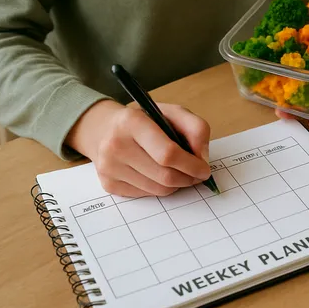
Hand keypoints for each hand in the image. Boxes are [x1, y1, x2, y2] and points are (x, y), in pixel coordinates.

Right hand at [66, 100, 211, 196]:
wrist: (104, 129)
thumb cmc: (145, 120)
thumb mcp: (173, 113)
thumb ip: (196, 128)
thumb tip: (202, 158)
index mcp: (132, 122)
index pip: (168, 153)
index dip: (192, 165)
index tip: (204, 169)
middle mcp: (116, 145)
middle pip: (164, 175)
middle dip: (188, 178)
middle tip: (197, 175)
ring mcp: (109, 167)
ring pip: (157, 189)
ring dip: (176, 185)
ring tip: (181, 174)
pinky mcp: (108, 184)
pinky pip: (146, 195)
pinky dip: (160, 188)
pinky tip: (159, 175)